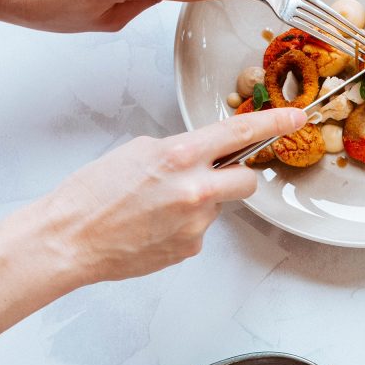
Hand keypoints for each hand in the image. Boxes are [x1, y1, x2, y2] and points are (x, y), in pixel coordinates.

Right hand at [35, 107, 305, 283]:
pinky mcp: (191, 247)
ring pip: (218, 205)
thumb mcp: (136, 153)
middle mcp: (194, 190)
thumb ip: (177, 151)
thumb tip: (201, 156)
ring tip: (160, 206)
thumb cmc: (92, 194)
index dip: (273, 123)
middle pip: (245, 181)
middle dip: (233, 178)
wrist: (69, 239)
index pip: (239, 133)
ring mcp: (196, 222)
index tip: (296, 117)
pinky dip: (183, 225)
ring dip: (201, 202)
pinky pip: (200, 229)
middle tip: (207, 178)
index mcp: (178, 157)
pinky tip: (153, 225)